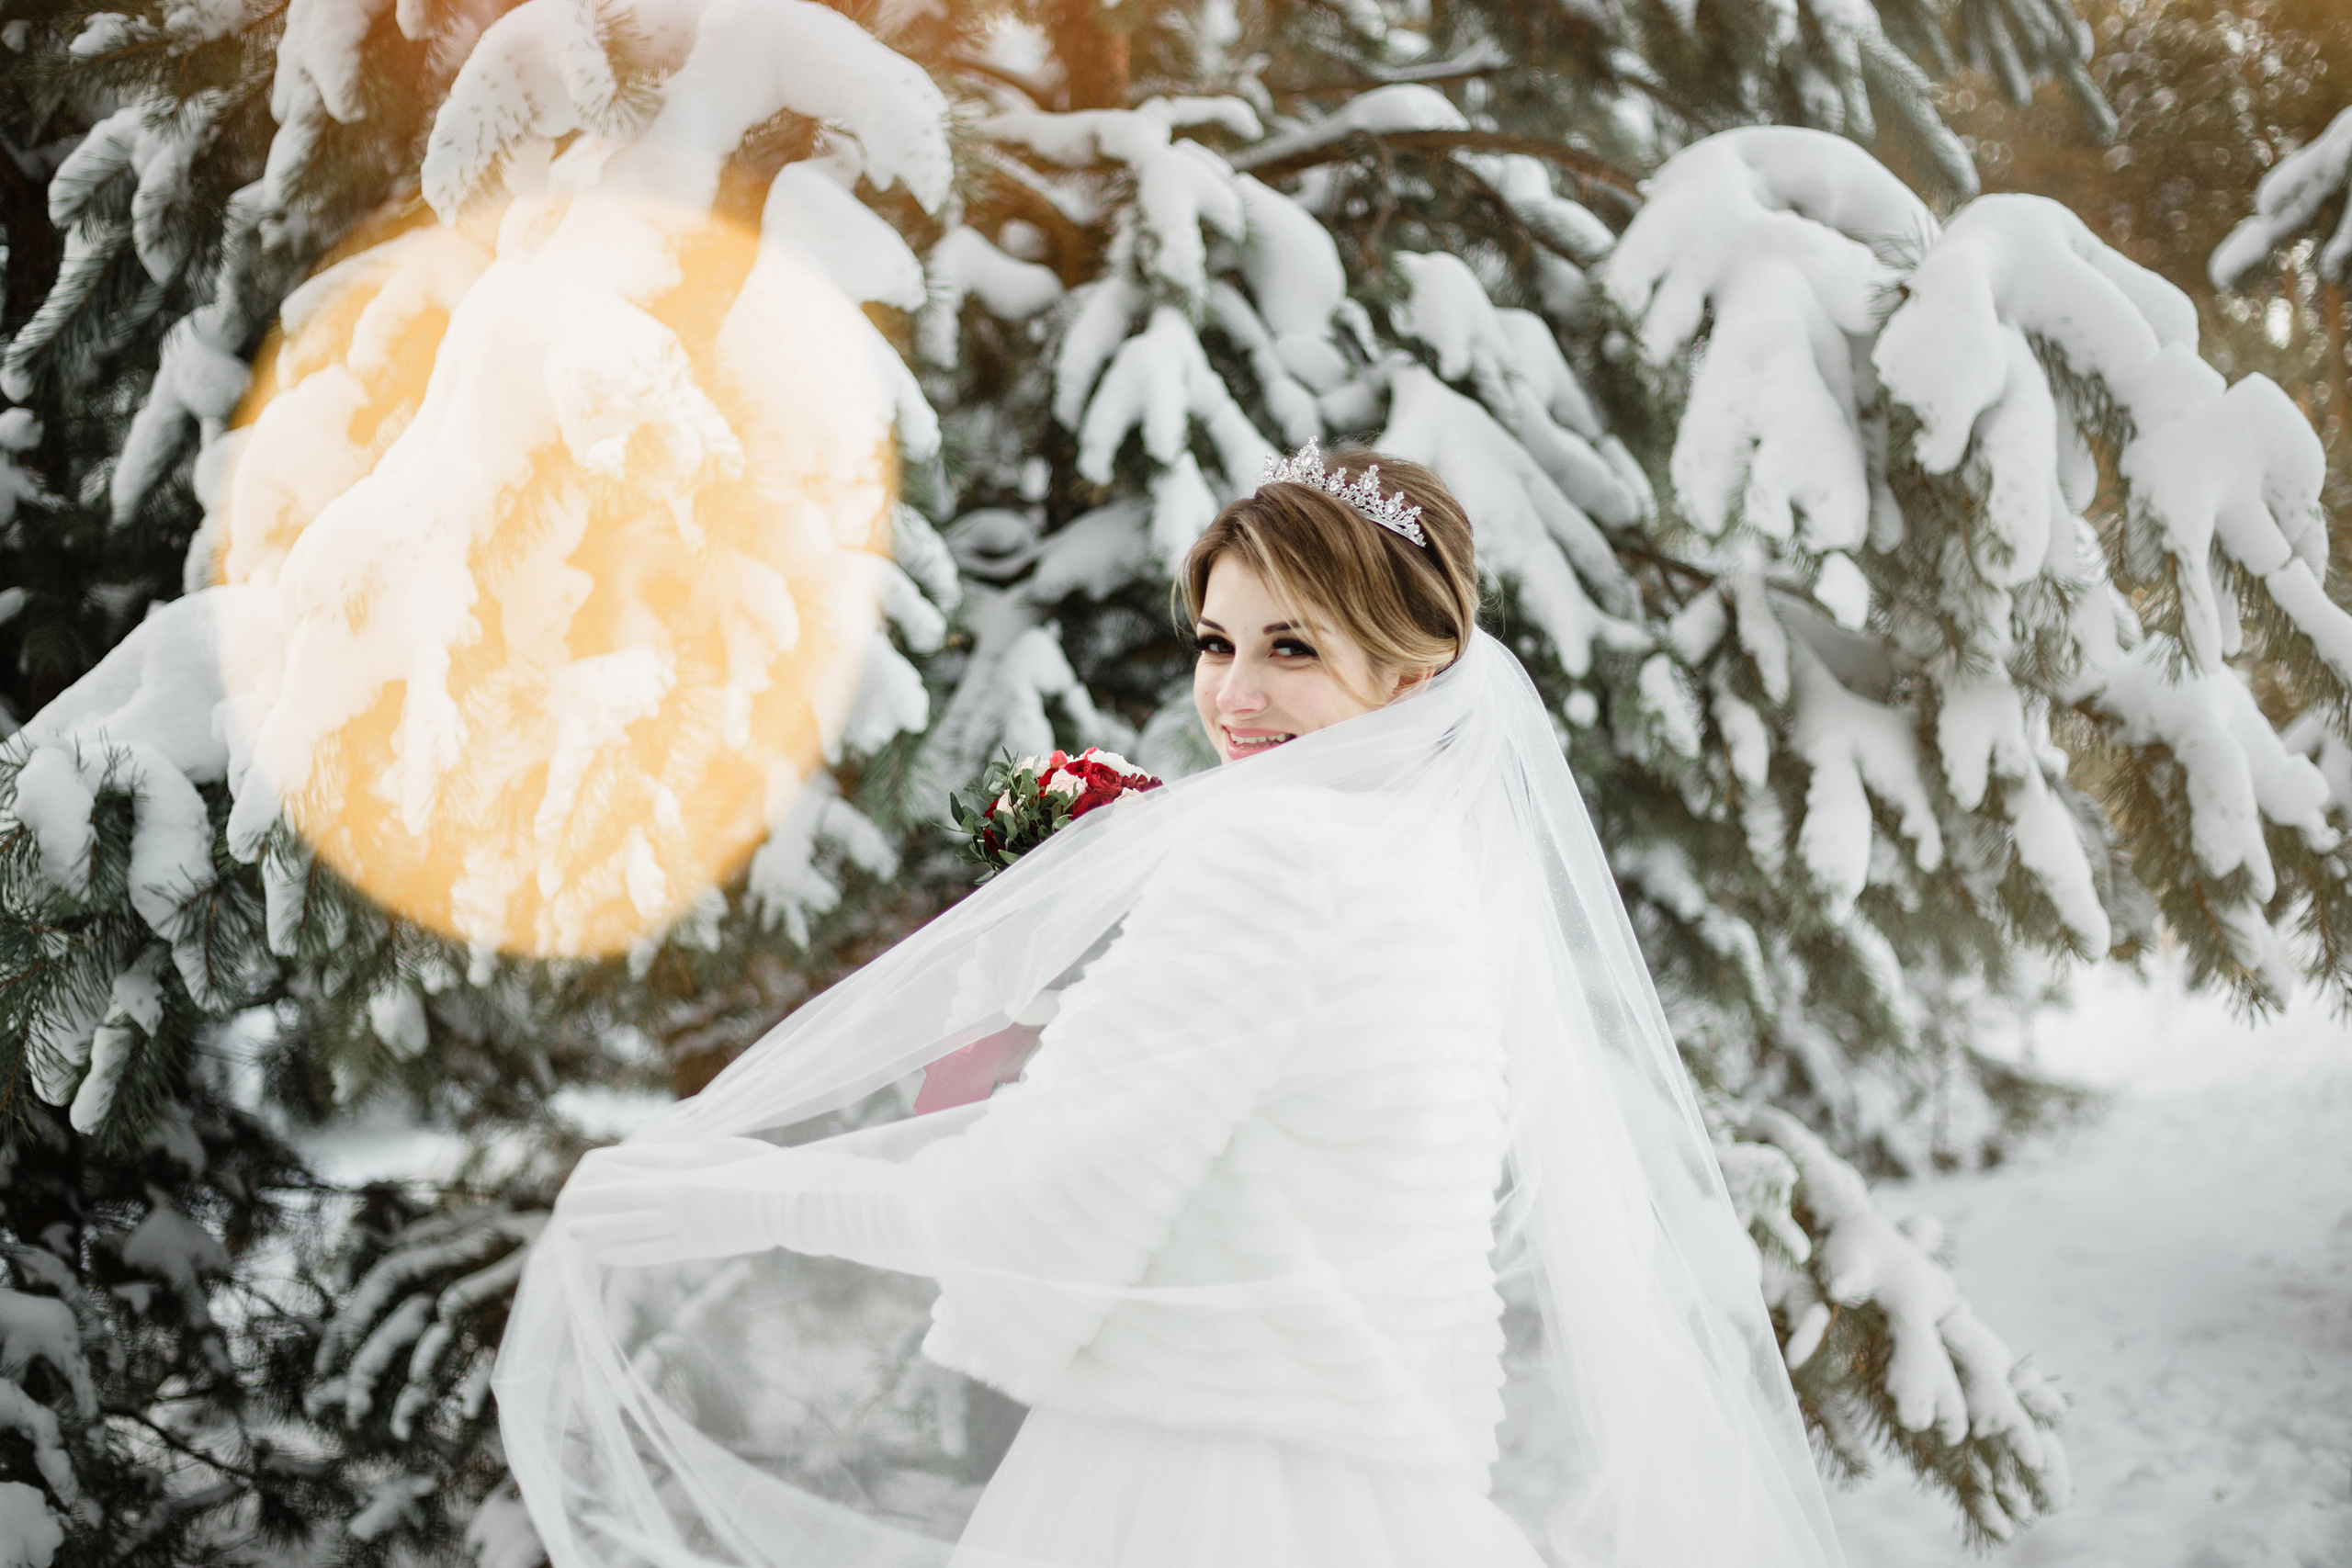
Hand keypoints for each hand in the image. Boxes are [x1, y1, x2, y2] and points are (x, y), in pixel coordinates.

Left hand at [559, 1141, 786, 1267]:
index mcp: (680, 1182)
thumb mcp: (713, 1148)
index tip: (573, 1194)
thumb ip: (673, 1156)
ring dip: (602, 1238)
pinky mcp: (700, 1247)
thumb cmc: (759, 1165)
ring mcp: (688, 1232)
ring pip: (633, 1237)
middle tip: (565, 1219)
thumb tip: (635, 1158)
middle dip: (590, 1217)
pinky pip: (654, 1253)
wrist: (792, 1201)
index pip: (623, 1188)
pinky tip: (611, 1254)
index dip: (595, 1194)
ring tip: (577, 1240)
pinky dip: (628, 1253)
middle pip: (621, 1215)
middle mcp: (677, 1210)